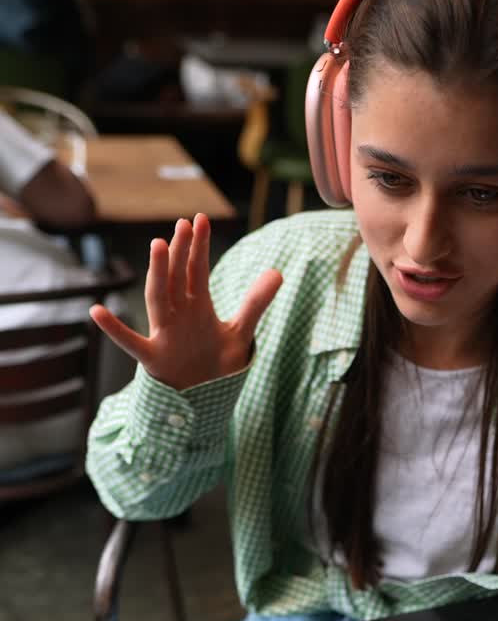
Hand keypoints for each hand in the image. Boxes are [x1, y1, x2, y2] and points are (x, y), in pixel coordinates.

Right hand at [90, 213, 282, 390]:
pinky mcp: (154, 358)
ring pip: (158, 298)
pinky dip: (114, 329)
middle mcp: (178, 315)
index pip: (197, 270)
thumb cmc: (216, 364)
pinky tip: (96, 312)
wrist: (202, 400)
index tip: (200, 219)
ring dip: (158, 274)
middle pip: (178, 278)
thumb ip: (255, 303)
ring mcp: (164, 334)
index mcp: (198, 307)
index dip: (199, 246)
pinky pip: (131, 342)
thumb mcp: (241, 334)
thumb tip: (278, 272)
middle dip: (181, 252)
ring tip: (158, 246)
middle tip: (183, 224)